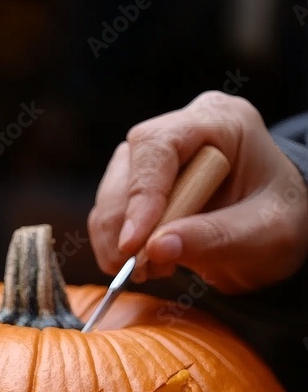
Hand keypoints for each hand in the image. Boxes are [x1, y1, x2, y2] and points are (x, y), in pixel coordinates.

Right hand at [88, 91, 307, 292]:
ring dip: (116, 240)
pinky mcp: (141, 190)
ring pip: (111, 194)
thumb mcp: (264, 234)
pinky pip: (110, 216)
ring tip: (151, 270)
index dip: (141, 195)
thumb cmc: (281, 222)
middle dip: (125, 225)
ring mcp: (156, 161)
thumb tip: (155, 249)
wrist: (277, 233)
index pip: (158, 146)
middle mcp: (181, 133)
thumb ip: (214, 238)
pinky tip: (148, 264)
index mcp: (219, 122)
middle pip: (128, 169)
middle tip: (141, 268)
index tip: (135, 244)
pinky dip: (116, 247)